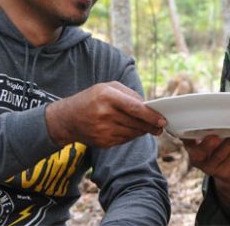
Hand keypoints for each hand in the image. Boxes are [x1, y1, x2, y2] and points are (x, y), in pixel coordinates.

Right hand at [45, 82, 165, 147]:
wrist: (67, 118)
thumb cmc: (91, 99)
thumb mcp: (107, 87)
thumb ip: (129, 94)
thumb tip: (149, 106)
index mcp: (107, 96)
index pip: (135, 108)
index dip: (151, 115)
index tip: (162, 120)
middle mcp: (104, 114)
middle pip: (136, 123)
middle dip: (151, 126)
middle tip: (160, 126)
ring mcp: (102, 130)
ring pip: (132, 133)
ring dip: (142, 131)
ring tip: (148, 127)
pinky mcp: (102, 142)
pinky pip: (124, 140)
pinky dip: (131, 136)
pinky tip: (131, 130)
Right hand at [183, 134, 229, 218]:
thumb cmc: (222, 148)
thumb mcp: (217, 137)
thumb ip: (218, 128)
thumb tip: (225, 118)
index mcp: (192, 147)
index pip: (186, 141)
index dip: (190, 135)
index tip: (198, 126)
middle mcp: (197, 158)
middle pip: (197, 154)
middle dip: (205, 146)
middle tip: (214, 137)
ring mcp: (209, 167)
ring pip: (217, 157)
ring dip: (227, 145)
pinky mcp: (222, 172)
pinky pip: (229, 159)